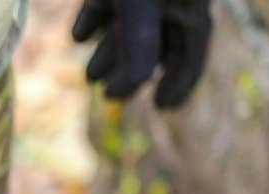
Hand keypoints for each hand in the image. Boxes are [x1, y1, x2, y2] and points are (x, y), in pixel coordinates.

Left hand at [72, 0, 212, 107]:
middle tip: (111, 96)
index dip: (179, 81)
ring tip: (90, 77)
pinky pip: (104, 2)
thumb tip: (138, 81)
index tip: (164, 108)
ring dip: (109, 53)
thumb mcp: (139, 3)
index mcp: (188, 4)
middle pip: (156, 43)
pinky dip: (93, 20)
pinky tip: (79, 38)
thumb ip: (141, 40)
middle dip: (133, 72)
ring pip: (128, 26)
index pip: (189, 52)